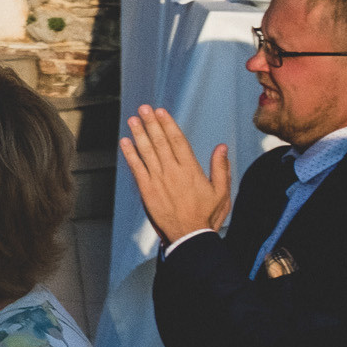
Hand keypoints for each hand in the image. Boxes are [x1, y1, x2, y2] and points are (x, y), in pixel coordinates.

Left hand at [121, 105, 231, 243]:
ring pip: (146, 152)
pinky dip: (130, 154)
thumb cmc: (206, 216)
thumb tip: (221, 147)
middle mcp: (173, 172)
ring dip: (139, 134)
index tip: (161, 112)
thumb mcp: (221, 193)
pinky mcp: (147, 190)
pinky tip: (125, 142)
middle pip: (160, 142)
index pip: (178, 141)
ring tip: (133, 119)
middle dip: (151, 124)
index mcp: (191, 170)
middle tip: (144, 108)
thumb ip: (221, 169)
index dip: (168, 125)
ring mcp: (158, 180)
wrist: (189, 238)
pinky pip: (136, 168)